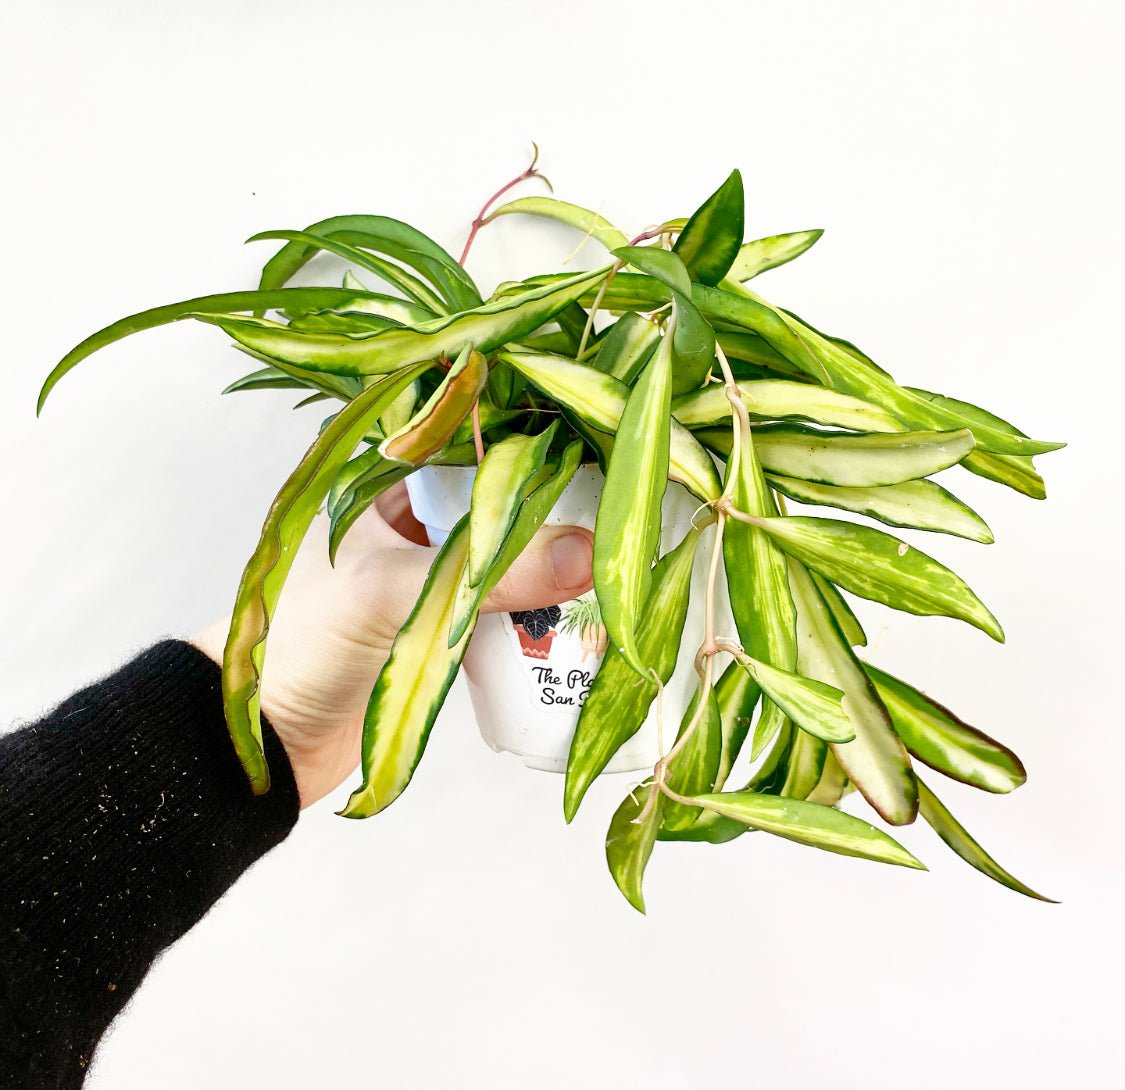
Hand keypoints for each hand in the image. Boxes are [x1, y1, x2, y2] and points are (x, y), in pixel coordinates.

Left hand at [191, 482, 592, 807]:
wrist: (268, 743)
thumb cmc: (298, 648)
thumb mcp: (388, 595)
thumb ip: (481, 574)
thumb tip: (583, 555)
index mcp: (376, 481)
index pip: (467, 443)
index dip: (530, 448)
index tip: (596, 458)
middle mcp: (403, 517)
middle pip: (494, 500)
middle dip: (549, 512)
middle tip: (612, 519)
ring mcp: (421, 572)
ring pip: (500, 554)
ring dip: (544, 566)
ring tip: (606, 565)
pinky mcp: (435, 622)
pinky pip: (496, 603)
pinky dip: (530, 611)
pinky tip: (570, 616)